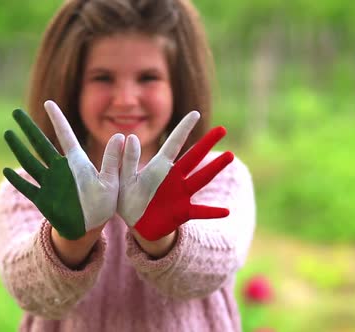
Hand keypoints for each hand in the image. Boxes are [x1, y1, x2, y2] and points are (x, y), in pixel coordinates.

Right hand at [3, 100, 123, 239]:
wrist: (92, 227)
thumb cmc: (105, 204)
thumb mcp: (111, 181)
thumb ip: (111, 160)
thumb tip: (120, 135)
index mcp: (77, 162)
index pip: (65, 135)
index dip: (57, 118)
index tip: (48, 102)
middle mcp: (60, 168)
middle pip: (40, 143)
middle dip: (28, 128)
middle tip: (15, 112)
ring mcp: (49, 182)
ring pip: (30, 161)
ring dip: (18, 148)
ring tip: (7, 133)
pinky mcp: (43, 199)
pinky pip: (27, 187)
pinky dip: (16, 180)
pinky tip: (5, 170)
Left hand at [118, 111, 233, 240]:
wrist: (135, 224)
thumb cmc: (127, 198)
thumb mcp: (123, 178)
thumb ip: (127, 160)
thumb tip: (130, 136)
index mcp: (159, 167)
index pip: (173, 143)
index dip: (183, 128)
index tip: (195, 114)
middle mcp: (174, 177)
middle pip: (194, 157)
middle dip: (207, 143)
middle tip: (222, 128)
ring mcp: (181, 194)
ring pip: (201, 178)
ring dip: (215, 168)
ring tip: (230, 155)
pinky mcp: (183, 212)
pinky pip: (200, 212)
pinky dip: (212, 212)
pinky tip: (226, 211)